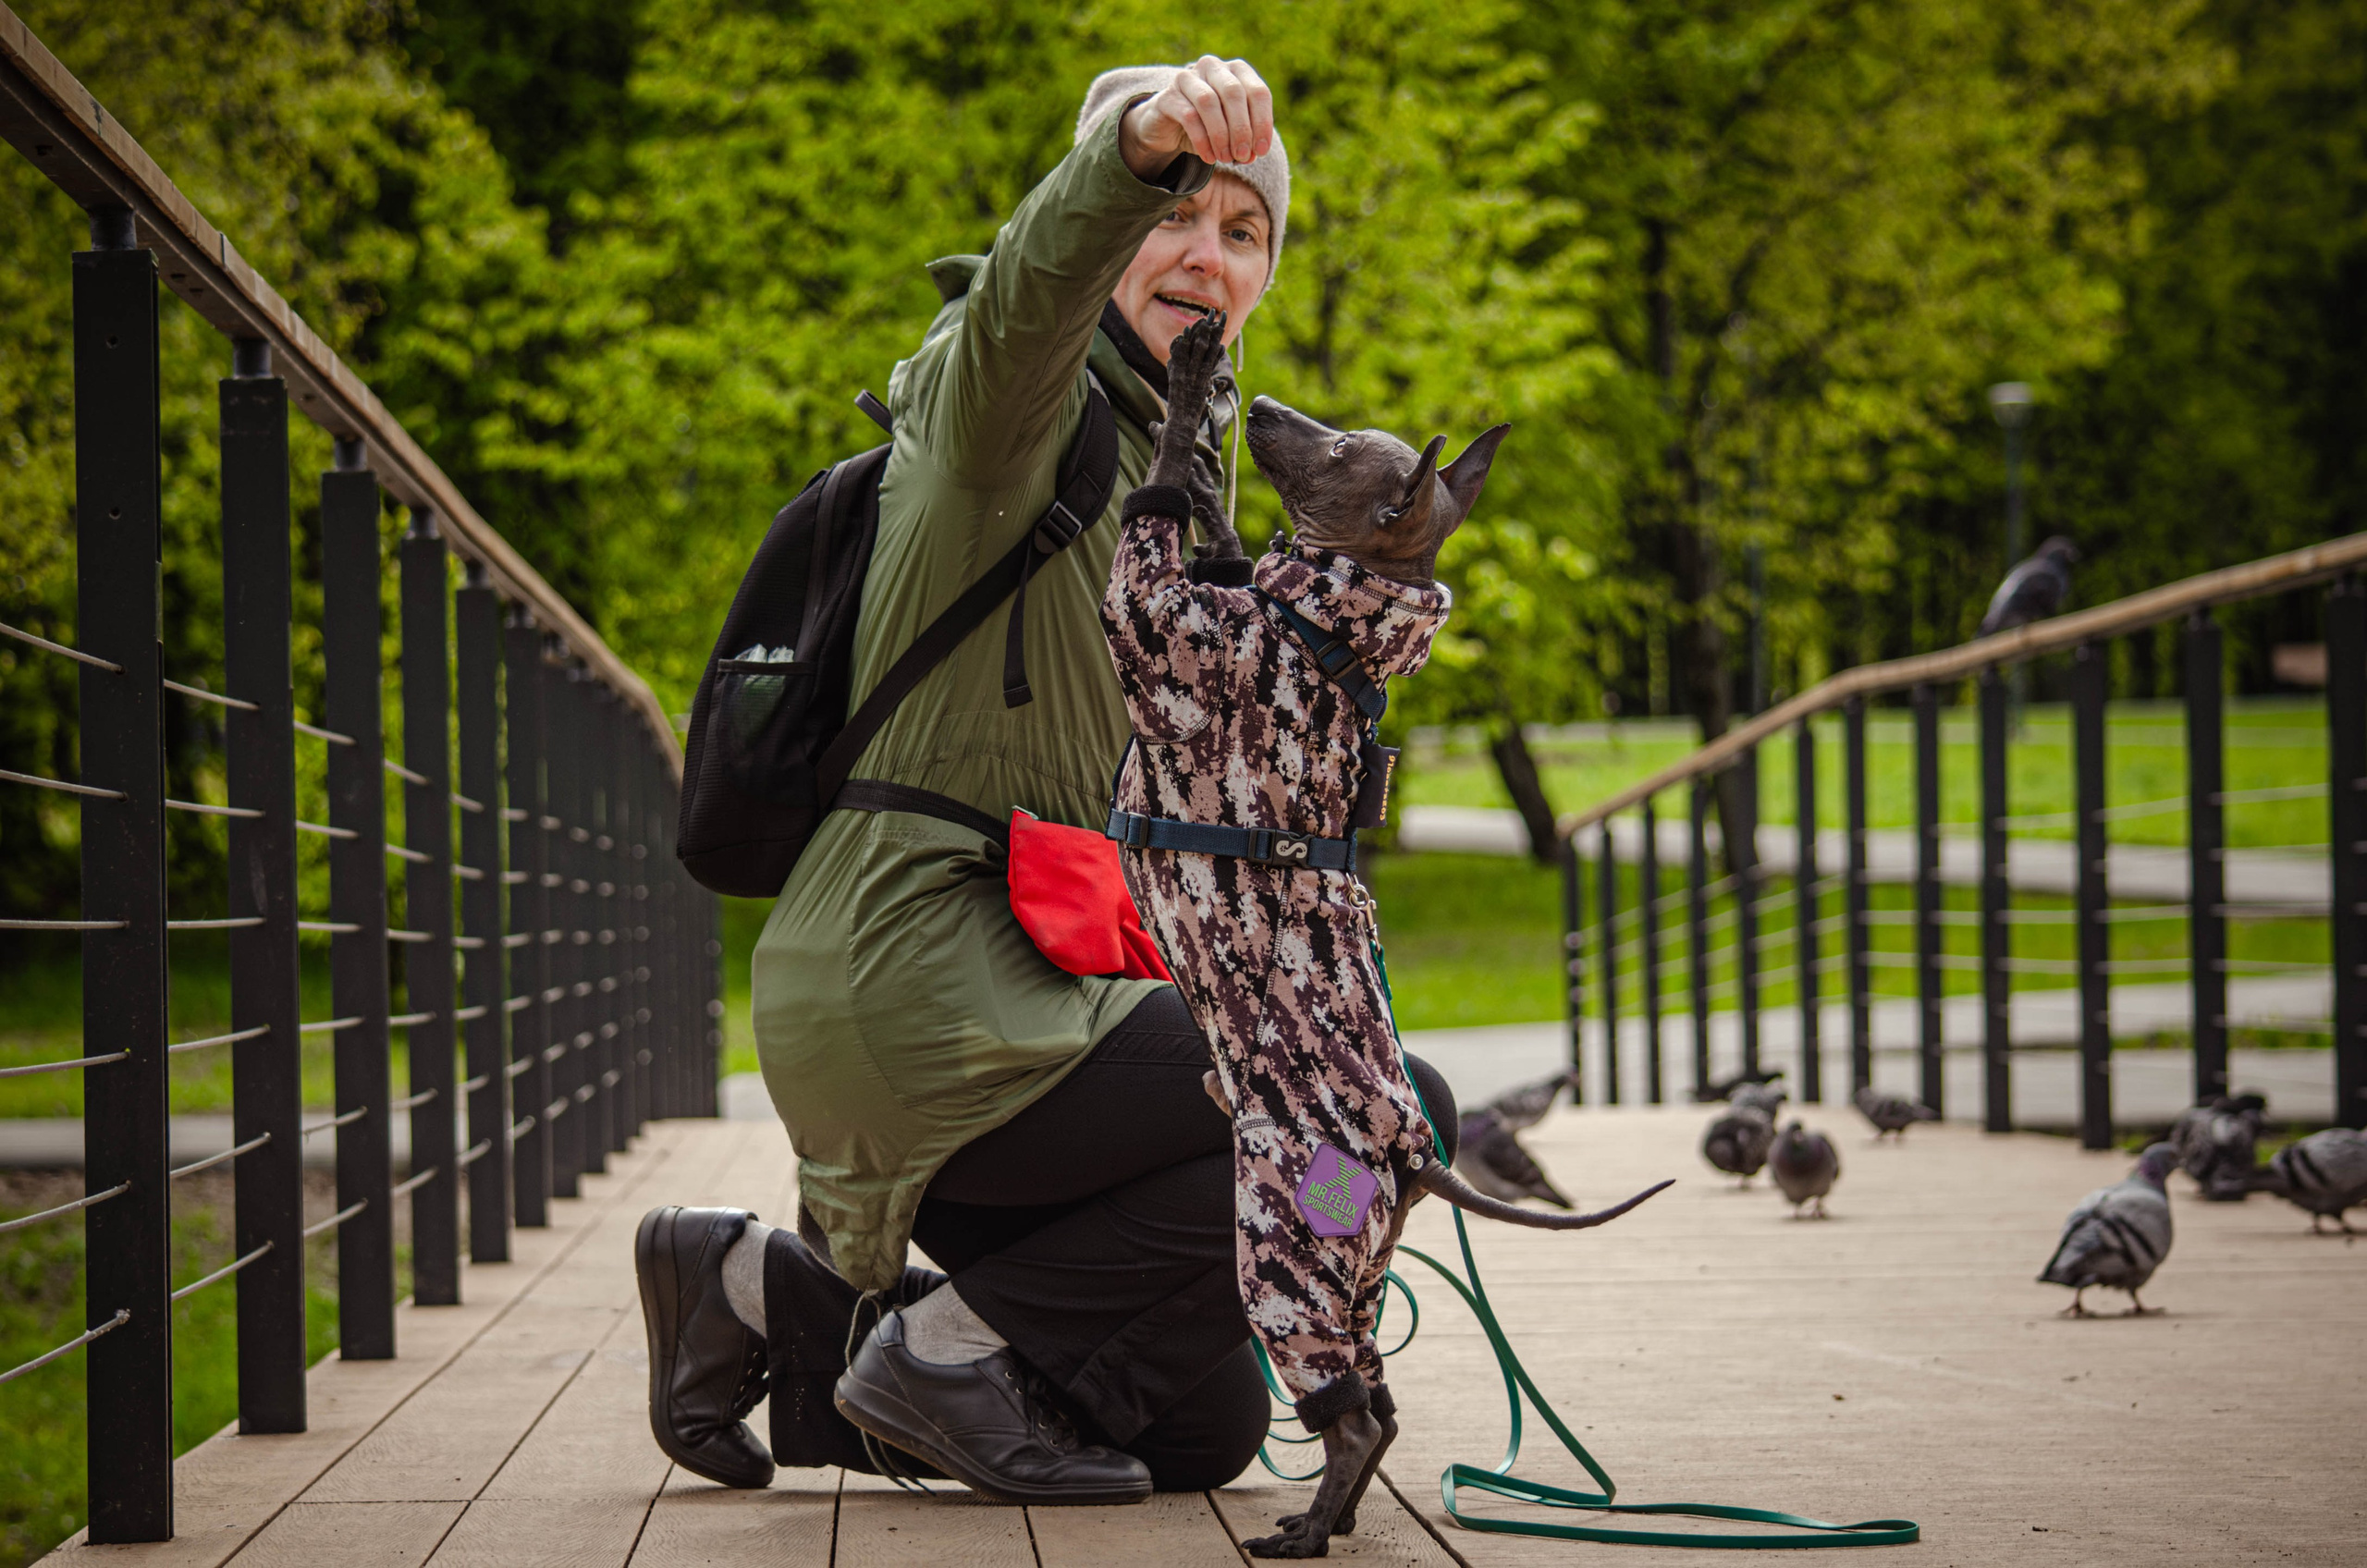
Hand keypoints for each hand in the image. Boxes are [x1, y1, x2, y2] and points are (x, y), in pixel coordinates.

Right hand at [1119, 56, 1272, 176]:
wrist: (1169, 128)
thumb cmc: (1208, 126)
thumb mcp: (1232, 132)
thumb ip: (1246, 140)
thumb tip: (1252, 155)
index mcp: (1236, 70)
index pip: (1258, 92)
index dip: (1262, 123)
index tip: (1261, 151)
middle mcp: (1213, 67)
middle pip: (1233, 93)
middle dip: (1241, 129)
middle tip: (1243, 156)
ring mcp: (1187, 78)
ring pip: (1209, 101)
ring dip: (1221, 135)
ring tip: (1226, 159)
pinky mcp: (1167, 96)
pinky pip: (1188, 116)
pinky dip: (1202, 141)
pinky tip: (1209, 158)